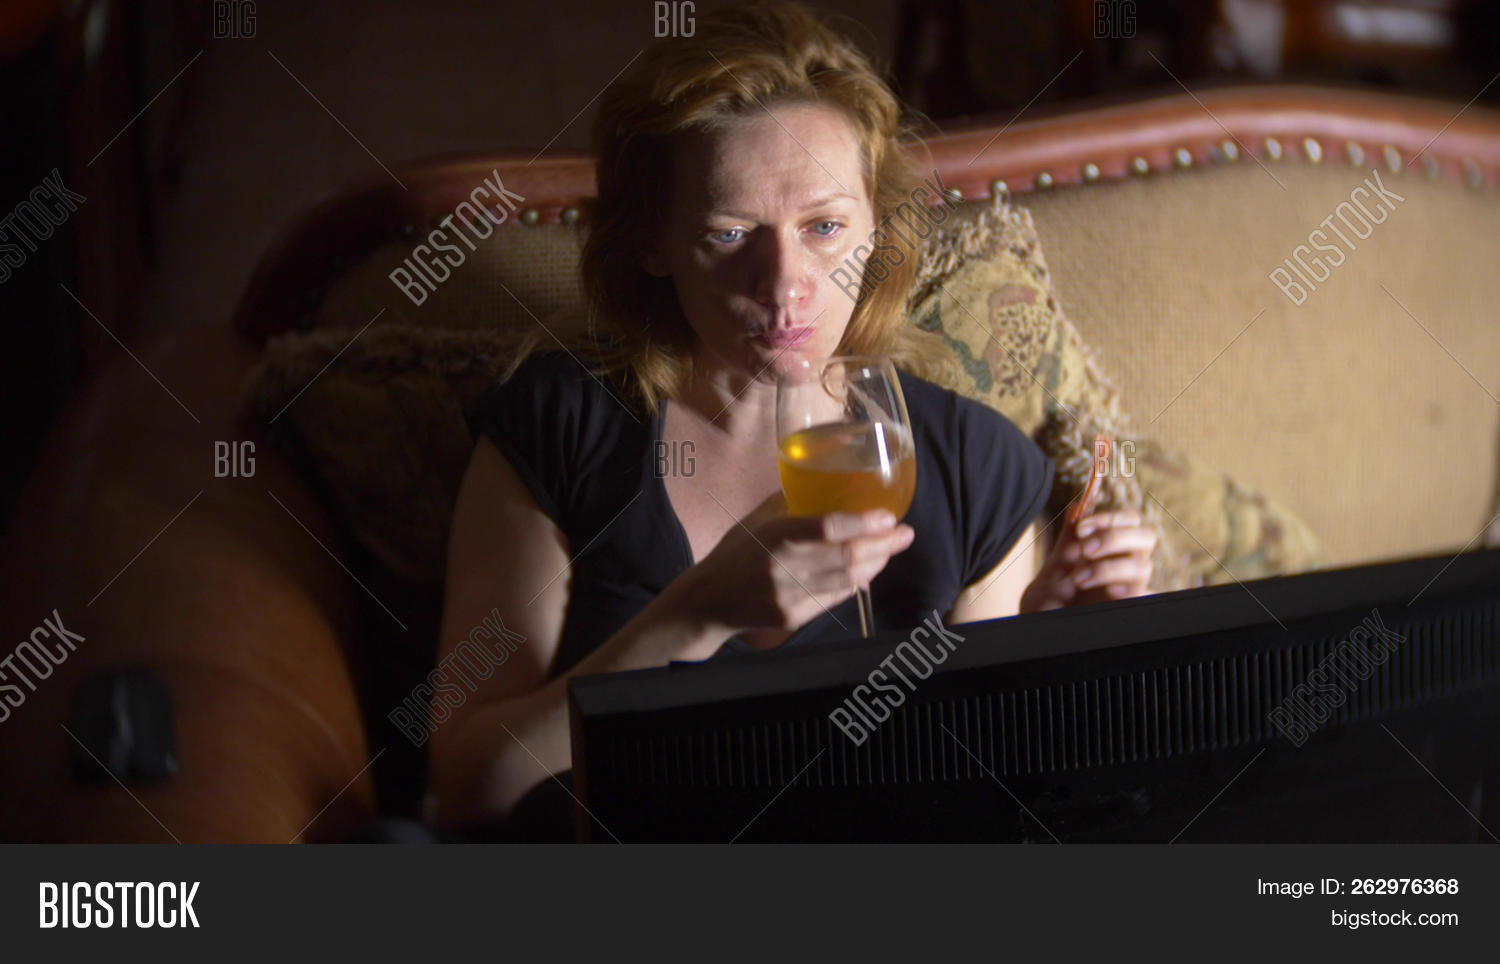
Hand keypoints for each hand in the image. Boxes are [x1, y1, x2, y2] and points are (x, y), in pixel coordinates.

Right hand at [673, 493, 915, 648]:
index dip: (864, 523)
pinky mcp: (794, 617)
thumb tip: (828, 483)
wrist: (709, 600)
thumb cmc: (735, 553)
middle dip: (884, 546)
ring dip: (876, 564)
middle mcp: (784, 567)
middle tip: (904, 534)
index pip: (828, 528)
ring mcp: (790, 595)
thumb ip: (791, 504)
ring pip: (848, 580)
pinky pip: (836, 598)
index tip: (888, 516)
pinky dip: (856, 583)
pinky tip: (867, 571)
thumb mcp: (757, 520)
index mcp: (775, 535)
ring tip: (890, 550)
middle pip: (848, 557)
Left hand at [1019, 510, 1155, 612]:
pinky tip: (1109, 593)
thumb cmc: (1048, 602)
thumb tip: (1077, 507)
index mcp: (1110, 551)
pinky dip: (1130, 589)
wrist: (1041, 629)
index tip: (1080, 527)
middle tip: (1084, 549)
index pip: (1129, 521)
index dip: (1109, 518)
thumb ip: (1067, 541)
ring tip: (1078, 579)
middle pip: (1146, 536)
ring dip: (1108, 568)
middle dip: (1115, 537)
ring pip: (1144, 565)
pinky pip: (1146, 594)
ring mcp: (1130, 588)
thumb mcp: (1053, 570)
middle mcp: (1125, 567)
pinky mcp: (1129, 606)